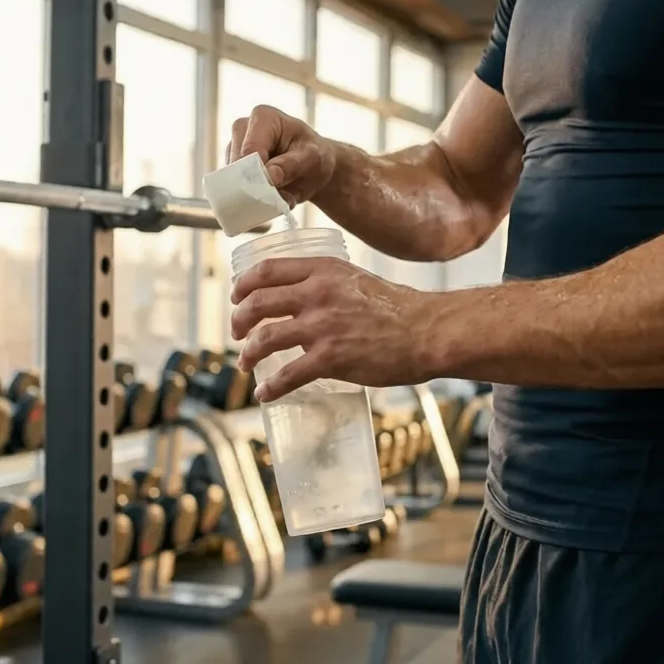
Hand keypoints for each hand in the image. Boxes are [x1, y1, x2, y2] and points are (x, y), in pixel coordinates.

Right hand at [225, 105, 334, 208]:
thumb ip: (290, 166)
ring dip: (255, 192)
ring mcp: (234, 149)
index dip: (258, 170)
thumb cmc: (314, 154)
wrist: (313, 167)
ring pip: (232, 178)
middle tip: (277, 194)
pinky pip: (234, 188)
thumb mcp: (312, 158)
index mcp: (263, 117)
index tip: (272, 185)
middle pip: (236, 163)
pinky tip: (270, 196)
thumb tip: (268, 177)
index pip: (251, 148)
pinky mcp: (232, 168)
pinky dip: (252, 197)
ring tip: (279, 193)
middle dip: (255, 183)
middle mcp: (242, 129)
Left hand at [231, 257, 437, 400]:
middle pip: (257, 303)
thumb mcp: (356, 279)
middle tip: (236, 332)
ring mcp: (322, 327)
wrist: (426, 331)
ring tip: (245, 363)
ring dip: (248, 354)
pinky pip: (287, 375)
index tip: (237, 297)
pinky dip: (270, 387)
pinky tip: (265, 392)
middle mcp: (317, 294)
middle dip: (238, 320)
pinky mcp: (330, 359)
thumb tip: (300, 299)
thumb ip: (326, 284)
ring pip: (264, 339)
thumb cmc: (398, 308)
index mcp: (323, 271)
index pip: (267, 270)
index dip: (243, 285)